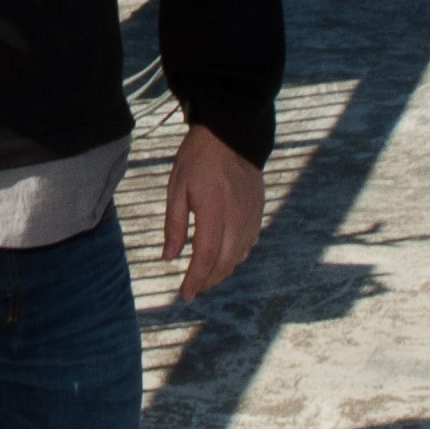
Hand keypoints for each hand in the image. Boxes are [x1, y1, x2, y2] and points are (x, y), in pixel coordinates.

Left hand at [158, 125, 263, 299]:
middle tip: (193, 289)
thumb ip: (174, 225)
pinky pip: (250, 243)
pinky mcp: (259, 211)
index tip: (185, 294)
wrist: (231, 134)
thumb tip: (170, 257)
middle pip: (225, 262)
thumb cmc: (198, 159)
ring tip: (205, 277)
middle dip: (208, 281)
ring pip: (239, 256)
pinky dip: (236, 256)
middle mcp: (237, 217)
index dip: (195, 280)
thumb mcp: (177, 189)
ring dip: (222, 271)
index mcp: (214, 211)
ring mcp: (251, 215)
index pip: (206, 257)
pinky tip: (225, 257)